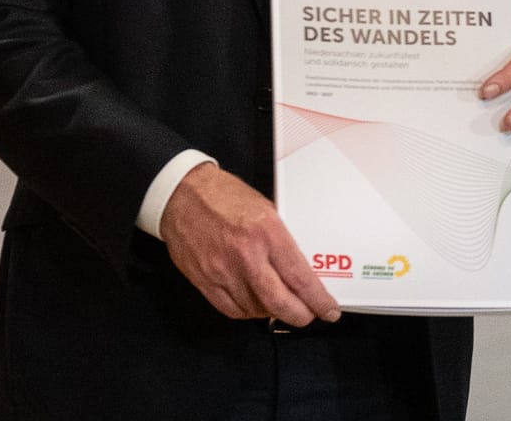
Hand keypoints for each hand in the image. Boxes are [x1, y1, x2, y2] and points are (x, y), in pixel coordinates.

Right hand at [160, 162, 338, 325]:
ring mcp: (222, 271)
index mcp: (267, 233)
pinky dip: (248, 312)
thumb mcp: (268, 209)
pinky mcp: (204, 281)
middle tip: (310, 315)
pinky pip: (230, 309)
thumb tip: (300, 267)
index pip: (299, 278)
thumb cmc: (225, 196)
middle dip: (300, 316)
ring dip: (274, 313)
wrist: (181, 195)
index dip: (317, 300)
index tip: (328, 309)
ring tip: (284, 307)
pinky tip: (258, 306)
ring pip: (255, 310)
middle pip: (279, 302)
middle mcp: (245, 256)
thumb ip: (282, 240)